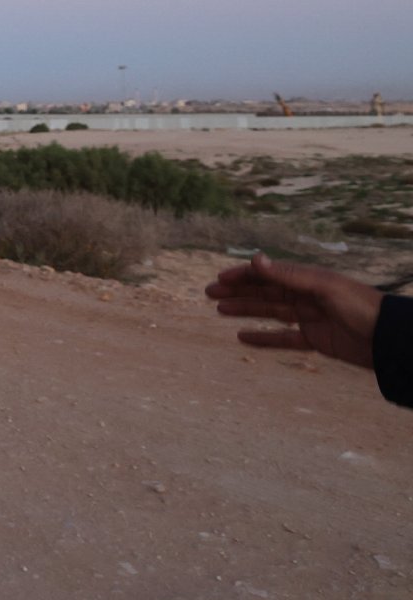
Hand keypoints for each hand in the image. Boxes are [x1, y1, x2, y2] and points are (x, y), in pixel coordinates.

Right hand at [205, 253, 382, 369]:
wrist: (389, 339)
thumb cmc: (361, 307)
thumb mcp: (323, 287)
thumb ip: (288, 275)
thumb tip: (256, 259)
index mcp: (309, 280)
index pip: (270, 274)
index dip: (245, 275)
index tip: (220, 277)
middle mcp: (307, 296)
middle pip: (266, 292)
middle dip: (239, 291)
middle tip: (209, 293)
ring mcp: (311, 318)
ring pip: (270, 312)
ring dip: (246, 310)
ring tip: (220, 310)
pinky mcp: (316, 340)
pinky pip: (284, 338)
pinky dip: (263, 337)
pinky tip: (243, 338)